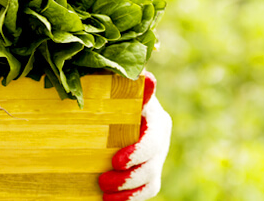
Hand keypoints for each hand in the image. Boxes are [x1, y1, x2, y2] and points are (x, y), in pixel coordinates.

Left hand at [98, 71, 171, 200]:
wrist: (111, 112)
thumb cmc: (112, 97)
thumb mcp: (117, 89)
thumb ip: (128, 85)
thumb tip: (147, 76)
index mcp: (154, 115)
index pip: (152, 136)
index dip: (137, 151)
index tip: (116, 161)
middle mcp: (160, 136)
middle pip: (153, 159)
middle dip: (129, 174)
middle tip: (104, 178)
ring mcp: (157, 156)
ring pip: (151, 178)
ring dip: (128, 188)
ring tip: (104, 191)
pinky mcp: (151, 173)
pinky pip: (148, 189)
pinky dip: (131, 198)